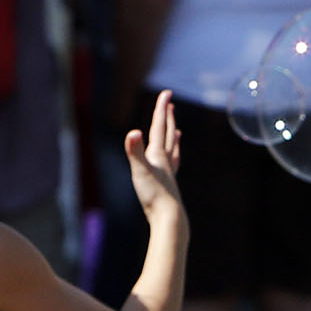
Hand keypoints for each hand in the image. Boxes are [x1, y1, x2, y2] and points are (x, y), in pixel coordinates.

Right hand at [125, 89, 182, 219]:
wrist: (168, 218)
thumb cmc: (153, 195)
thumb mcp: (139, 170)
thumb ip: (134, 151)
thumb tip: (132, 132)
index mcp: (158, 155)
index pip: (159, 127)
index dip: (161, 109)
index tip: (166, 93)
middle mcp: (165, 162)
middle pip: (168, 135)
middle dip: (168, 118)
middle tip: (169, 103)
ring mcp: (168, 174)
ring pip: (172, 152)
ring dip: (173, 139)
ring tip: (177, 132)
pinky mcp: (167, 186)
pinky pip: (171, 168)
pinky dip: (172, 161)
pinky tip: (172, 164)